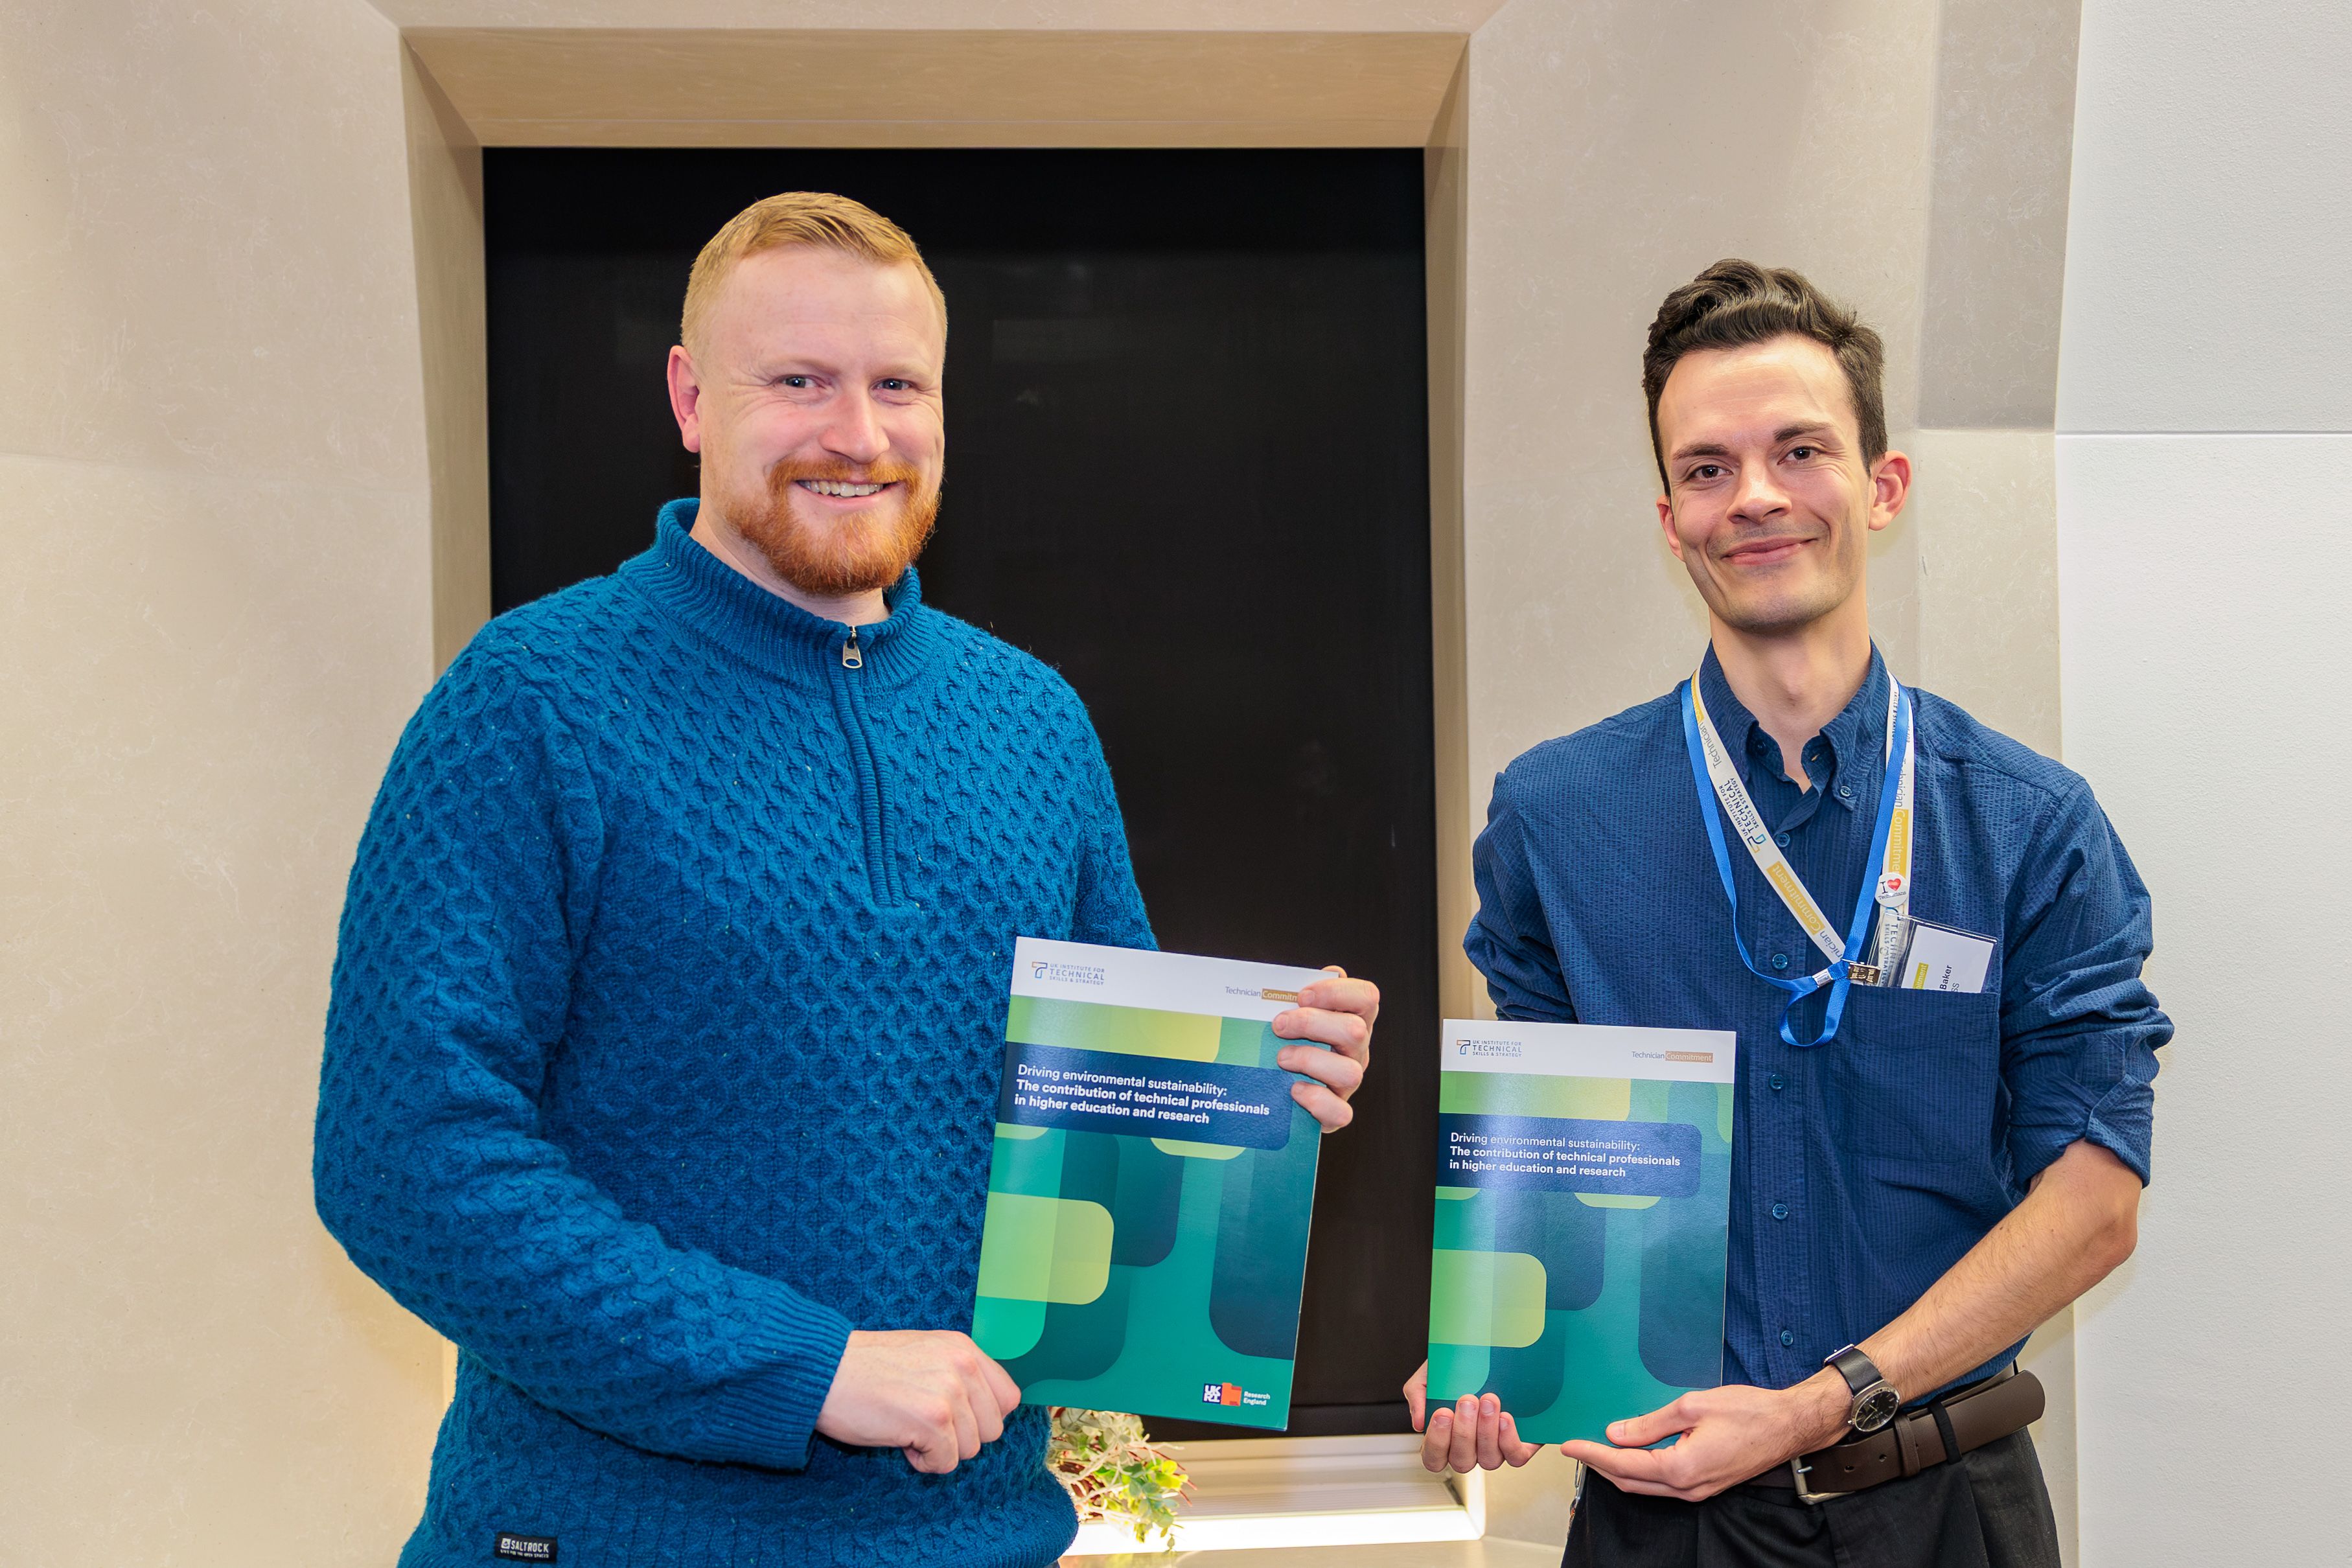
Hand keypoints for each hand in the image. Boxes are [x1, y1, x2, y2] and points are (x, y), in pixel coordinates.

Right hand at [815, 1329, 1021, 1473]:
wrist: (823, 1371)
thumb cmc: (867, 1368)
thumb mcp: (925, 1354)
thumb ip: (957, 1374)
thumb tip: (986, 1410)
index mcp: (964, 1348)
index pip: (1008, 1398)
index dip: (982, 1417)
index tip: (954, 1419)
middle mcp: (963, 1366)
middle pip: (992, 1430)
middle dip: (960, 1436)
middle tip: (923, 1422)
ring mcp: (950, 1392)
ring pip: (970, 1450)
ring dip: (938, 1448)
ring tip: (907, 1425)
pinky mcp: (932, 1420)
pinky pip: (946, 1463)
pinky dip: (922, 1461)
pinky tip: (900, 1439)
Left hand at [1272, 967, 1376, 1131]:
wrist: (1274, 1092)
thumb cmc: (1284, 1041)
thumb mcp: (1291, 1015)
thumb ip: (1296, 995)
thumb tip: (1304, 976)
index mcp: (1351, 1020)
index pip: (1366, 997)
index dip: (1337, 992)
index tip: (1302, 996)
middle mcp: (1356, 1051)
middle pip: (1355, 1031)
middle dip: (1312, 1024)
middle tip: (1279, 1025)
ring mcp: (1348, 1083)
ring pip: (1349, 1072)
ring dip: (1310, 1061)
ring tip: (1281, 1059)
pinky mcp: (1336, 1113)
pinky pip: (1340, 1112)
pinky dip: (1316, 1100)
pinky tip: (1294, 1090)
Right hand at [1404, 1360, 1538, 1472]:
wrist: (1496, 1354)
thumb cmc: (1461, 1370)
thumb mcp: (1431, 1374)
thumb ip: (1417, 1394)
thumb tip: (1419, 1422)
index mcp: (1446, 1438)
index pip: (1433, 1458)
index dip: (1436, 1442)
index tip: (1442, 1412)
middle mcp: (1470, 1449)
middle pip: (1461, 1462)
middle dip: (1463, 1432)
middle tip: (1466, 1400)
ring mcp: (1495, 1449)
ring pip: (1489, 1460)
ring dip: (1487, 1431)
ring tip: (1488, 1400)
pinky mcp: (1520, 1445)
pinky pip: (1515, 1457)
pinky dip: (1509, 1440)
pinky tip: (1505, 1417)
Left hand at [1561, 1373, 1849, 1500]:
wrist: (1789, 1427)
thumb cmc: (1748, 1412)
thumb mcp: (1692, 1407)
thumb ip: (1650, 1423)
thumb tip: (1616, 1433)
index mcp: (1681, 1468)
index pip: (1623, 1464)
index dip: (1592, 1454)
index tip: (1568, 1444)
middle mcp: (1687, 1487)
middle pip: (1630, 1482)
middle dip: (1599, 1465)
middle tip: (1575, 1446)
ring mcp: (1697, 1490)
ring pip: (1645, 1487)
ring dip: (1618, 1470)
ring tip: (1595, 1449)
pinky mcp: (1705, 1485)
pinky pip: (1662, 1485)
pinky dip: (1640, 1471)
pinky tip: (1630, 1453)